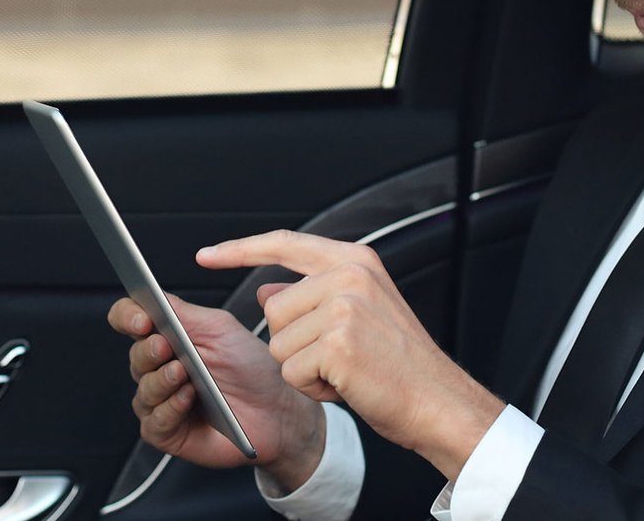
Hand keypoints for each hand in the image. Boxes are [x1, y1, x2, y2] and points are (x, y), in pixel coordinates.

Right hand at [107, 293, 325, 490]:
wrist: (277, 409)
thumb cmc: (251, 367)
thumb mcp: (219, 329)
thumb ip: (183, 312)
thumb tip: (152, 297)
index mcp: (169, 336)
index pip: (129, 320)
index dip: (128, 316)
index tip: (142, 319)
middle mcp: (160, 367)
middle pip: (135, 355)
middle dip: (148, 350)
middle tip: (166, 346)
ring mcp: (161, 400)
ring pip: (143, 389)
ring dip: (162, 380)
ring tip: (183, 374)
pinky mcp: (167, 431)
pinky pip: (154, 421)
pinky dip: (169, 408)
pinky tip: (187, 398)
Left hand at [198, 230, 503, 479]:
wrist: (437, 401)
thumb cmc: (401, 364)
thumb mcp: (360, 311)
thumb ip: (313, 294)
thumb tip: (267, 290)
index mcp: (355, 261)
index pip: (283, 243)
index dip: (239, 250)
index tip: (206, 255)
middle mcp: (349, 276)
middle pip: (272, 310)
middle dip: (292, 342)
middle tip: (338, 356)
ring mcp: (343, 308)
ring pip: (277, 344)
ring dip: (302, 368)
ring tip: (345, 370)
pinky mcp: (337, 344)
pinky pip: (290, 372)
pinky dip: (311, 389)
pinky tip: (345, 385)